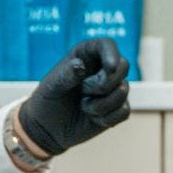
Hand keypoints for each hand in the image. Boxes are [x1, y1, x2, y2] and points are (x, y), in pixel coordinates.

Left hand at [18, 37, 130, 155]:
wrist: (49, 127)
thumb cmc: (48, 100)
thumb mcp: (52, 86)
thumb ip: (65, 74)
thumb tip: (79, 65)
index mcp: (86, 55)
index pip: (106, 45)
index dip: (112, 54)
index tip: (110, 67)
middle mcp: (103, 69)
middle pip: (123, 66)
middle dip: (104, 83)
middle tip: (83, 91)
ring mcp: (112, 89)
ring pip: (123, 90)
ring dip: (102, 104)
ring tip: (84, 106)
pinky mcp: (117, 108)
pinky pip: (124, 111)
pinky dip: (107, 117)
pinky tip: (93, 118)